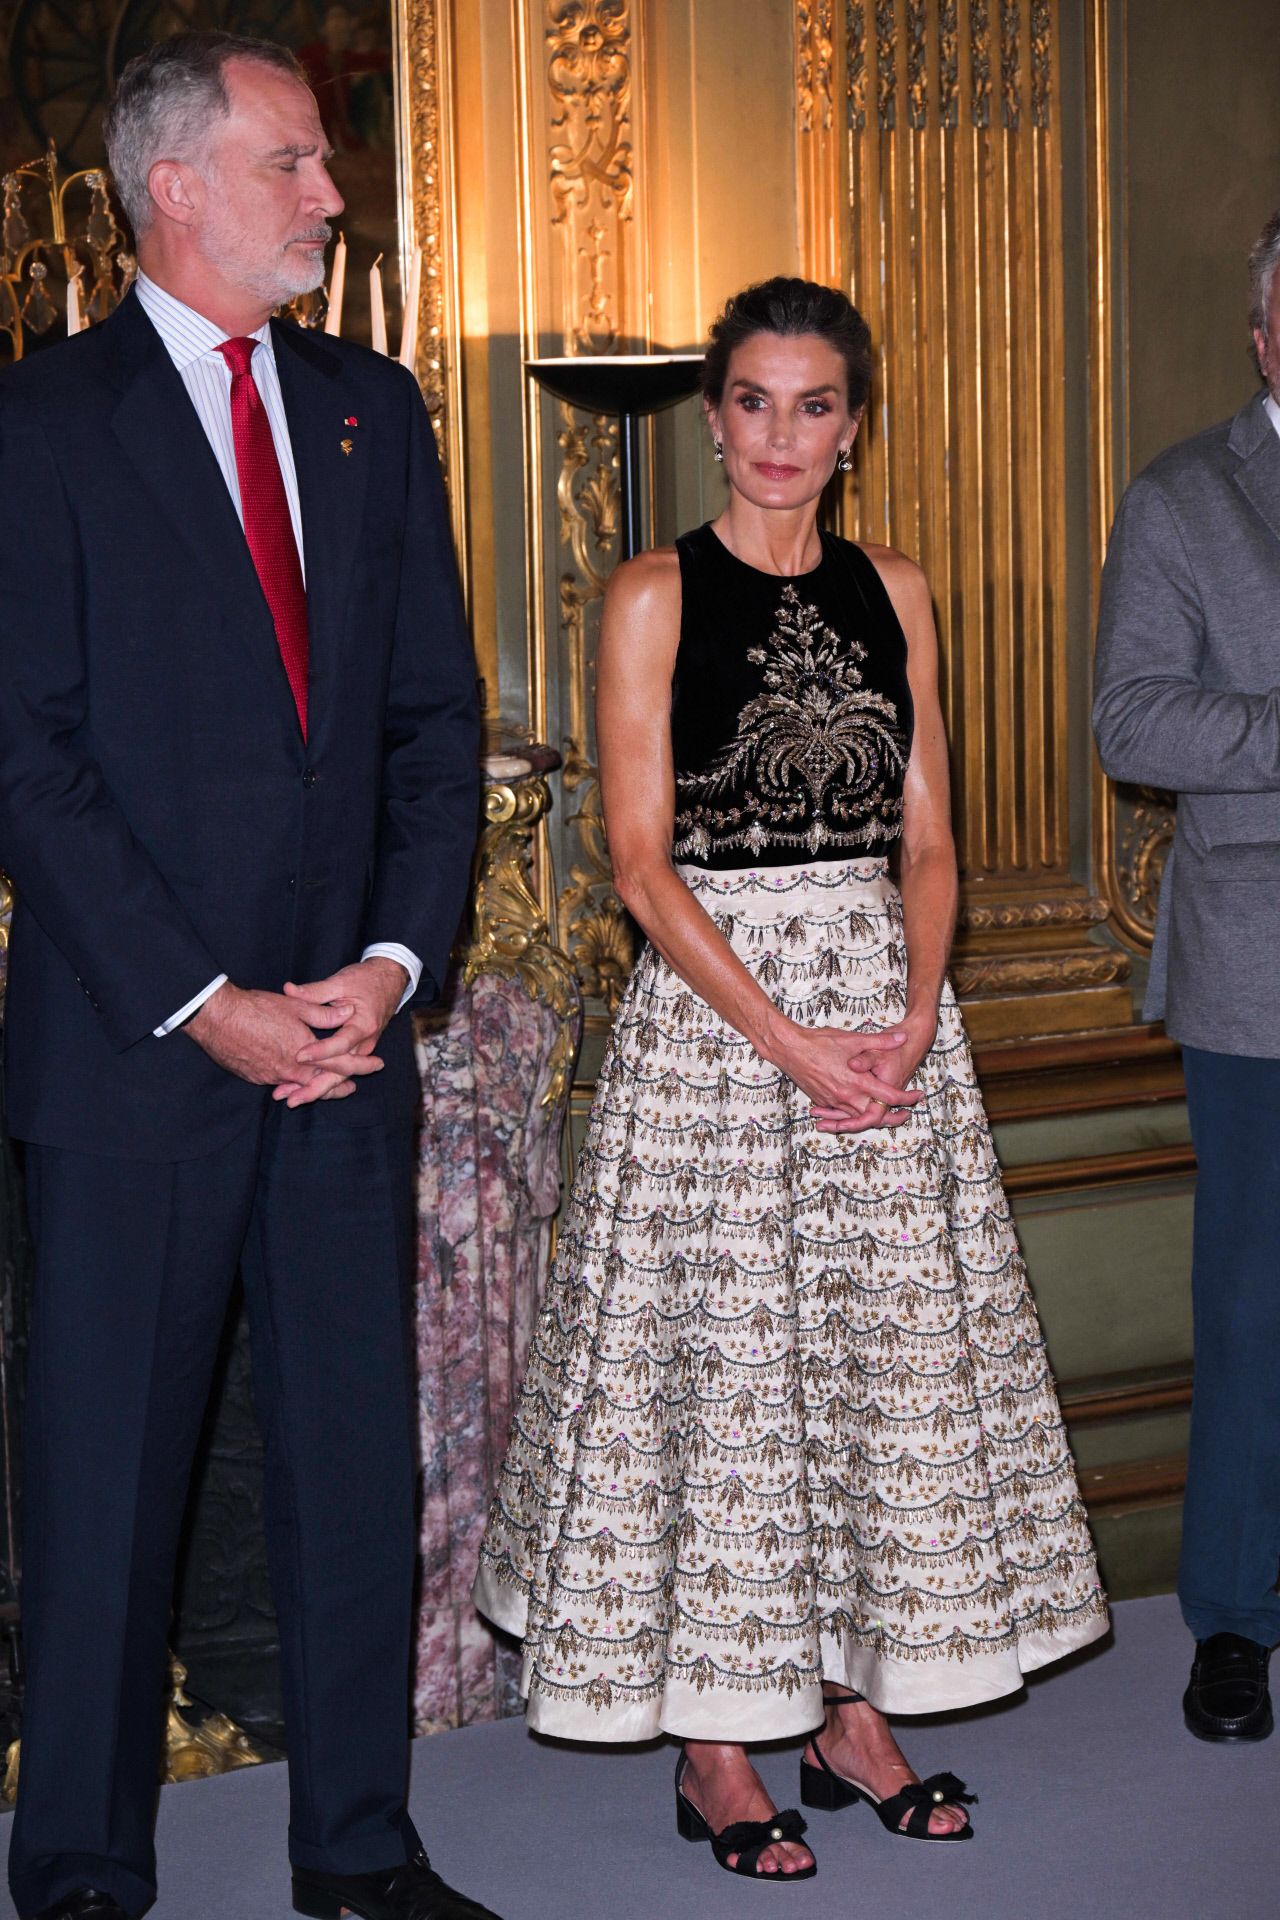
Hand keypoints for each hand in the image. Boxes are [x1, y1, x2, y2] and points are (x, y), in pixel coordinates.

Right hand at [185, 982, 358, 1094]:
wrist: (218, 1018)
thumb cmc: (256, 1008)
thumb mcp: (296, 1006)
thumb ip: (325, 1013)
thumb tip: (348, 1012)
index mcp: (306, 1052)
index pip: (341, 1064)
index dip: (361, 1065)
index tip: (376, 1065)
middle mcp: (291, 1070)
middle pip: (323, 1084)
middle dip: (339, 1087)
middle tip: (351, 1088)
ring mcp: (271, 1077)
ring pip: (299, 1086)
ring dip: (314, 1087)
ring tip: (323, 1088)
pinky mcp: (255, 1077)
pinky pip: (278, 1083)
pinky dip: (290, 1083)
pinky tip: (292, 1080)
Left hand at [277, 956, 406, 1107]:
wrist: (388, 981)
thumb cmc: (365, 980)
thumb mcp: (340, 982)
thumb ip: (314, 991)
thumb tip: (288, 990)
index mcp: (363, 1025)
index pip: (341, 1043)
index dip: (321, 1051)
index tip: (299, 1055)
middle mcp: (365, 1043)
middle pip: (342, 1072)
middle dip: (316, 1087)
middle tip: (291, 1098)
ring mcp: (361, 1050)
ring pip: (339, 1076)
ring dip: (316, 1089)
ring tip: (290, 1099)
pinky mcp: (355, 1052)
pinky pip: (339, 1072)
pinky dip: (321, 1082)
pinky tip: (300, 1089)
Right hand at [772, 1021, 923, 1133]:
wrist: (790, 1049)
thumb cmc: (820, 1042)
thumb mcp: (854, 1038)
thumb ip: (880, 1041)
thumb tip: (902, 1038)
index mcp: (858, 1080)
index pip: (889, 1096)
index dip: (907, 1098)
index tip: (917, 1096)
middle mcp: (847, 1095)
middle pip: (876, 1115)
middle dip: (893, 1117)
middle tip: (906, 1114)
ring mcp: (834, 1101)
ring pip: (859, 1118)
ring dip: (873, 1117)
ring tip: (886, 1114)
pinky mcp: (823, 1101)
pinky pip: (842, 1114)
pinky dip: (852, 1115)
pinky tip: (858, 1110)